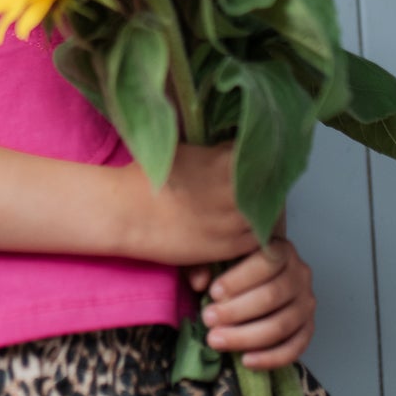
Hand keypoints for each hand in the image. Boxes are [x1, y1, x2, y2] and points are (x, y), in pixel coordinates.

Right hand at [137, 142, 261, 266]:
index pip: (261, 157)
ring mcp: (233, 220)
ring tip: (254, 207)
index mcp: (225, 161)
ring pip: (268, 215)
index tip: (256, 162)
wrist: (125, 212)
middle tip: (260, 184)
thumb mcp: (186, 152)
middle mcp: (235, 191)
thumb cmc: (148, 176)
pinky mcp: (227, 246)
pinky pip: (258, 240)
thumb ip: (216, 153)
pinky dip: (256, 233)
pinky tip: (245, 226)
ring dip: (264, 210)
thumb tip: (234, 149)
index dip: (260, 160)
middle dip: (267, 185)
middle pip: (270, 186)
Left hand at [191, 234, 315, 369]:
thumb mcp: (216, 257)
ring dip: (246, 336)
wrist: (255, 281)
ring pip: (281, 325)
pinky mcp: (308, 328)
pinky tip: (246, 361)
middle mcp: (300, 274)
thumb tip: (198, 282)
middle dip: (236, 311)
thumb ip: (203, 263)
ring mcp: (306, 302)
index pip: (265, 263)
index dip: (239, 279)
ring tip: (216, 340)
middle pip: (271, 296)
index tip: (213, 292)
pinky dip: (271, 357)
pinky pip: (294, 348)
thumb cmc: (233, 267)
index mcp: (281, 249)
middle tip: (208, 319)